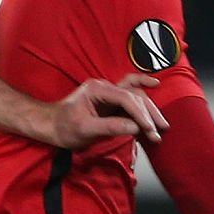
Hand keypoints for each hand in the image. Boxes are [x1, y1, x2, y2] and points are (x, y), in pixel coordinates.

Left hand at [47, 74, 166, 148]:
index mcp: (97, 90)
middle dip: (149, 114)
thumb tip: (135, 127)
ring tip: (162, 125)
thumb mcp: (85, 131)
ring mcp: (108, 91)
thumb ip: (110, 127)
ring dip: (149, 109)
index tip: (150, 129)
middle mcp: (104, 86)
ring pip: (135, 95)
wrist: (52, 126)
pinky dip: (142, 87)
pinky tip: (155, 83)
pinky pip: (130, 91)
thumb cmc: (64, 128)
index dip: (140, 114)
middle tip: (161, 130)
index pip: (125, 99)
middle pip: (134, 95)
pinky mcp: (110, 98)